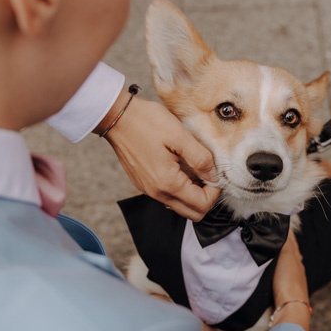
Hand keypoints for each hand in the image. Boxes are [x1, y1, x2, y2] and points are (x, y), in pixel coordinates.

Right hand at [100, 96, 219, 220]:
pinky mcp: (143, 184)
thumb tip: (213, 176)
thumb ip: (200, 158)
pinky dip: (178, 188)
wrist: (116, 117)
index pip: (202, 205)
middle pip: (192, 213)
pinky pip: (167, 196)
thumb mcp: (179, 135)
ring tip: (193, 168)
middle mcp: (157, 192)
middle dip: (205, 197)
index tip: (214, 173)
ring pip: (180, 205)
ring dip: (192, 193)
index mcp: (168, 183)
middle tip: (207, 174)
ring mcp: (148, 190)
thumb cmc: (146, 122)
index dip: (214, 192)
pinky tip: (178, 166)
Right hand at [271, 232, 309, 330]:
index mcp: (297, 260)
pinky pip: (283, 276)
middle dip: (285, 246)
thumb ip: (285, 243)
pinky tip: (275, 273)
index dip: (288, 234)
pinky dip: (279, 270)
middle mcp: (298, 270)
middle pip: (291, 254)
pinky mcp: (287, 292)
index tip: (283, 225)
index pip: (292, 243)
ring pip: (288, 266)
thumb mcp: (286, 257)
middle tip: (278, 237)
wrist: (291, 307)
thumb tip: (285, 228)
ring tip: (274, 253)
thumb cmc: (289, 281)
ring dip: (282, 259)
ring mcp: (293, 282)